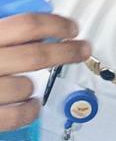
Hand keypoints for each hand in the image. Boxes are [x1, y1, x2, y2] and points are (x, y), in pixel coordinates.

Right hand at [0, 13, 89, 131]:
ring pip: (26, 87)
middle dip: (66, 52)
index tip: (71, 28)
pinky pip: (17, 117)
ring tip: (25, 83)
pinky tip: (29, 105)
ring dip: (32, 85)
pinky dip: (28, 111)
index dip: (55, 24)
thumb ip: (1, 26)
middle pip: (37, 55)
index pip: (27, 24)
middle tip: (82, 49)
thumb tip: (36, 23)